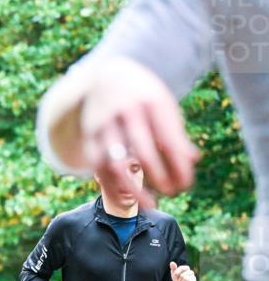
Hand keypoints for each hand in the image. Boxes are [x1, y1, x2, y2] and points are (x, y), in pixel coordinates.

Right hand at [80, 58, 199, 206]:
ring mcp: (104, 124)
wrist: (105, 75)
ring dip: (133, 188)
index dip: (178, 166)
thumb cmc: (142, 95)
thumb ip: (175, 133)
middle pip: (144, 152)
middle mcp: (126, 112)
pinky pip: (98, 165)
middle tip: (172, 194)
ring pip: (116, 163)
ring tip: (148, 205)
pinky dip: (111, 183)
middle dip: (159, 178)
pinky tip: (124, 195)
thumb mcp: (163, 106)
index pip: (168, 139)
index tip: (186, 184)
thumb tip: (191, 161)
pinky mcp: (89, 135)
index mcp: (151, 102)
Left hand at [170, 261, 196, 280]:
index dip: (178, 271)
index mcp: (187, 269)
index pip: (183, 267)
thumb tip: (172, 262)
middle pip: (183, 273)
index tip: (175, 274)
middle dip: (179, 278)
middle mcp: (191, 273)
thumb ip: (173, 268)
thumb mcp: (174, 275)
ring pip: (186, 278)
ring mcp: (193, 278)